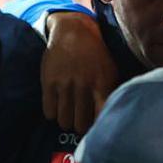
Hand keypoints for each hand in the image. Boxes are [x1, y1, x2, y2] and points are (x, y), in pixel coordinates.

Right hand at [42, 12, 117, 132]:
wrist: (72, 31)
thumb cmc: (95, 54)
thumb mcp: (110, 70)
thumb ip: (110, 92)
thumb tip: (114, 116)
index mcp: (102, 84)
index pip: (102, 118)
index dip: (99, 129)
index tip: (98, 131)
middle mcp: (83, 86)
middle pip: (80, 124)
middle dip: (80, 127)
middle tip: (80, 123)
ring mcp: (65, 84)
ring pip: (64, 120)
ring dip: (66, 121)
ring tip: (68, 116)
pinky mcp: (48, 81)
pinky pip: (48, 110)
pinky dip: (53, 113)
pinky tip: (57, 108)